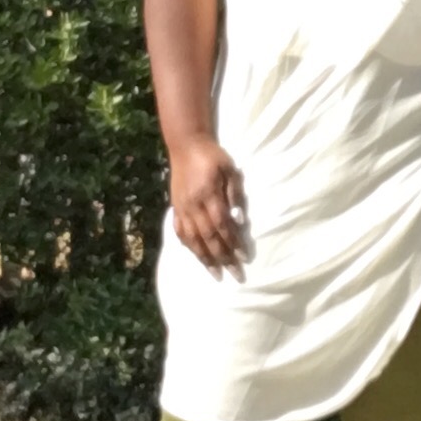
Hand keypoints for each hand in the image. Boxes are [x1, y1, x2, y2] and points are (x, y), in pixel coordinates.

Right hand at [169, 134, 246, 279]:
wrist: (186, 145)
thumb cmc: (212, 156)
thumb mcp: (230, 169)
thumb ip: (235, 193)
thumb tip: (241, 219)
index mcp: (208, 195)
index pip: (222, 225)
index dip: (233, 243)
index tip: (244, 257)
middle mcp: (193, 205)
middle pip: (209, 238)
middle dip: (223, 258)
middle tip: (236, 275)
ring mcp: (182, 208)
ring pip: (193, 239)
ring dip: (205, 259)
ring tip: (216, 274)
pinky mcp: (176, 208)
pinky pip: (181, 232)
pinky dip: (189, 246)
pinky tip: (197, 256)